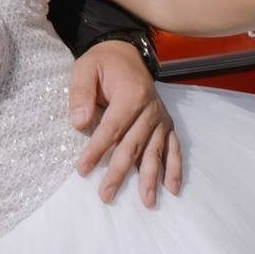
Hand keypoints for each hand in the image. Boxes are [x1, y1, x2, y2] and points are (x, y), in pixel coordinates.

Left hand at [67, 39, 182, 206]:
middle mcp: (150, 108)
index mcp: (131, 94)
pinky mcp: (166, 124)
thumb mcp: (85, 68)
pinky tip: (172, 188)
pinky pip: (173, 148)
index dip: (96, 150)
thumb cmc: (102, 63)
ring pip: (154, 151)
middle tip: (106, 195)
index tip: (82, 170)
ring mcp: (160, 118)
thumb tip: (80, 122)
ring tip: (146, 202)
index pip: (111, 128)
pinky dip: (174, 168)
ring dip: (150, 178)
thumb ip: (80, 93)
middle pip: (133, 145)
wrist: (126, 52)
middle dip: (120, 173)